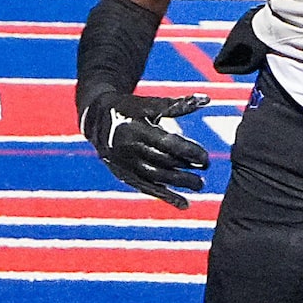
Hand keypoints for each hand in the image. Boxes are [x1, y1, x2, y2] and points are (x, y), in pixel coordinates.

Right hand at [80, 93, 211, 209]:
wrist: (96, 119)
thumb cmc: (129, 109)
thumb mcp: (149, 104)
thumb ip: (178, 105)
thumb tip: (206, 99)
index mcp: (135, 129)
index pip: (167, 144)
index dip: (189, 152)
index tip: (205, 158)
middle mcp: (128, 149)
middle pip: (163, 162)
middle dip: (187, 168)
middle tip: (206, 168)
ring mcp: (124, 164)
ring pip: (156, 178)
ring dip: (180, 184)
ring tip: (199, 184)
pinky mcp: (123, 175)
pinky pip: (147, 189)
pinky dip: (166, 197)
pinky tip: (184, 203)